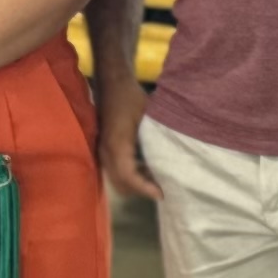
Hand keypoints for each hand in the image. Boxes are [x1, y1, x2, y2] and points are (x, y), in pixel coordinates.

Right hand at [98, 77, 161, 203]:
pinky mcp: (104, 150)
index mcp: (117, 144)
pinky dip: (129, 176)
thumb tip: (175, 157)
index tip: (161, 193)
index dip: (144, 188)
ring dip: (135, 184)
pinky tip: (146, 168)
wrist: (112, 84)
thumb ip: (157, 137)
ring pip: (117, 180)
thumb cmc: (131, 97)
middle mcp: (106, 152)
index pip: (128, 176)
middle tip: (162, 188)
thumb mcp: (148, 115)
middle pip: (121, 184)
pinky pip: (115, 172)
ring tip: (156, 179)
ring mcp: (102, 152)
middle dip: (140, 190)